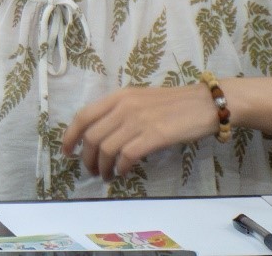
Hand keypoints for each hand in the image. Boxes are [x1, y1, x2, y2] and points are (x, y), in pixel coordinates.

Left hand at [60, 84, 217, 179]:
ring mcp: (139, 120)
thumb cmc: (173, 104)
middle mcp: (124, 106)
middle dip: (86, 158)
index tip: (66, 151)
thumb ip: (118, 112)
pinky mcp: (155, 135)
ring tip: (106, 175)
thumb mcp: (139, 100)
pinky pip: (127, 155)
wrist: (206, 103)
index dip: (70, 136)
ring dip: (102, 167)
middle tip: (90, 170)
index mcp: (118, 96)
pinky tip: (122, 172)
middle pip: (92, 136)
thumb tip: (99, 135)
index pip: (83, 116)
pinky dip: (120, 167)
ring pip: (106, 148)